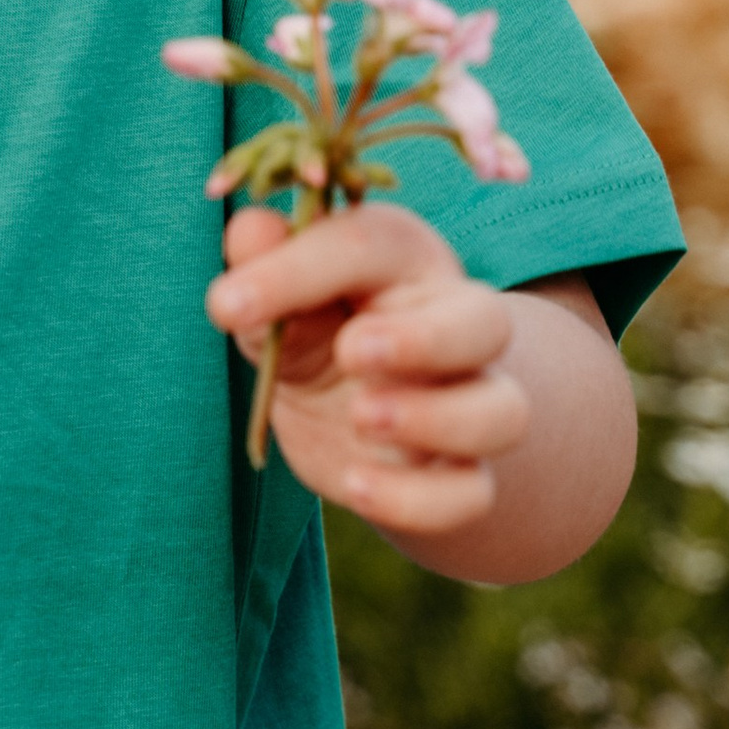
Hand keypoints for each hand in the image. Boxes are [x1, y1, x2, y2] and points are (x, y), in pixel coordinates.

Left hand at [206, 201, 527, 535]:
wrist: (344, 414)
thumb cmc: (312, 331)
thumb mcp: (281, 298)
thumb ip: (264, 265)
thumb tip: (249, 229)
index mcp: (400, 261)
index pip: (367, 247)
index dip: (296, 271)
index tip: (226, 306)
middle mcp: (451, 326)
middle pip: (485, 320)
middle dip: (424, 338)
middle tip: (350, 351)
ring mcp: (466, 402)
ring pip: (503, 412)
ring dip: (437, 419)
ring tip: (359, 417)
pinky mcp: (459, 474)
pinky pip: (470, 494)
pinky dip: (417, 499)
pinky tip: (354, 485)